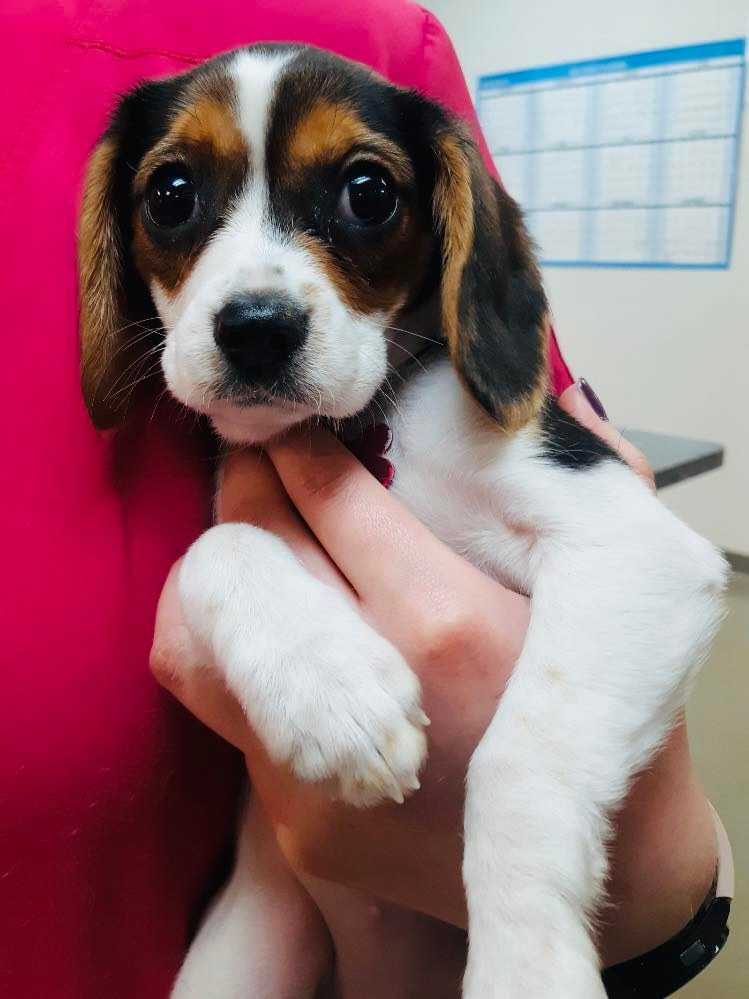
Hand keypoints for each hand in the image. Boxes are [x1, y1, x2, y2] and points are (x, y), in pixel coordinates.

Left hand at [151, 381, 713, 962]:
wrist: (600, 867)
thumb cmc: (600, 715)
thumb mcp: (591, 592)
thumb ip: (575, 488)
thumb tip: (565, 397)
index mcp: (452, 622)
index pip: (333, 499)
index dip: (299, 451)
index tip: (291, 431)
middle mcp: (378, 692)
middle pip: (255, 551)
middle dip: (243, 488)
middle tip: (251, 466)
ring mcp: (322, 769)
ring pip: (203, 634)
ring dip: (217, 569)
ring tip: (245, 538)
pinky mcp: (298, 826)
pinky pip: (227, 711)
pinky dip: (239, 653)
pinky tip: (275, 630)